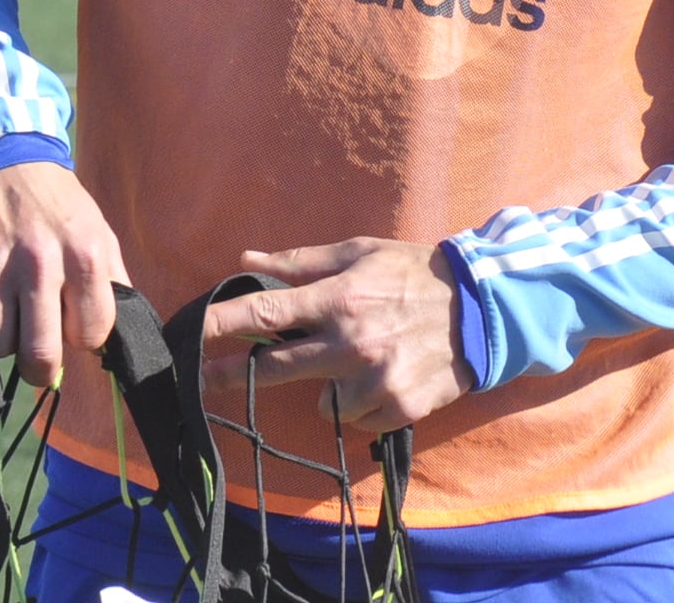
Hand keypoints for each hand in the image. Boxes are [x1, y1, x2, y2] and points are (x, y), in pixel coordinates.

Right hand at [0, 161, 127, 388]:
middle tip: (36, 351)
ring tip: (5, 308)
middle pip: (39, 356)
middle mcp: (39, 261)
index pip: (90, 336)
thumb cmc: (55, 206)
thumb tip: (114, 344)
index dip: (81, 338)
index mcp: (84, 253)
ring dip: (0, 339)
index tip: (71, 324)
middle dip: (40, 367)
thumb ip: (112, 285)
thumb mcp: (98, 233)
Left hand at [201, 238, 474, 434]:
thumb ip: (302, 262)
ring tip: (359, 362)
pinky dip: (362, 405)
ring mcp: (374, 380)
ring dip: (328, 386)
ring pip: (321, 402)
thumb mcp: (360, 253)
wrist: (483, 310)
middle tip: (201, 379)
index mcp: (339, 298)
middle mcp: (350, 342)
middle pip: (273, 368)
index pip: (265, 313)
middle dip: (231, 374)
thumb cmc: (414, 273)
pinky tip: (382, 379)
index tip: (189, 334)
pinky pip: (356, 420)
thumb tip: (248, 259)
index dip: (220, 325)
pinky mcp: (397, 408)